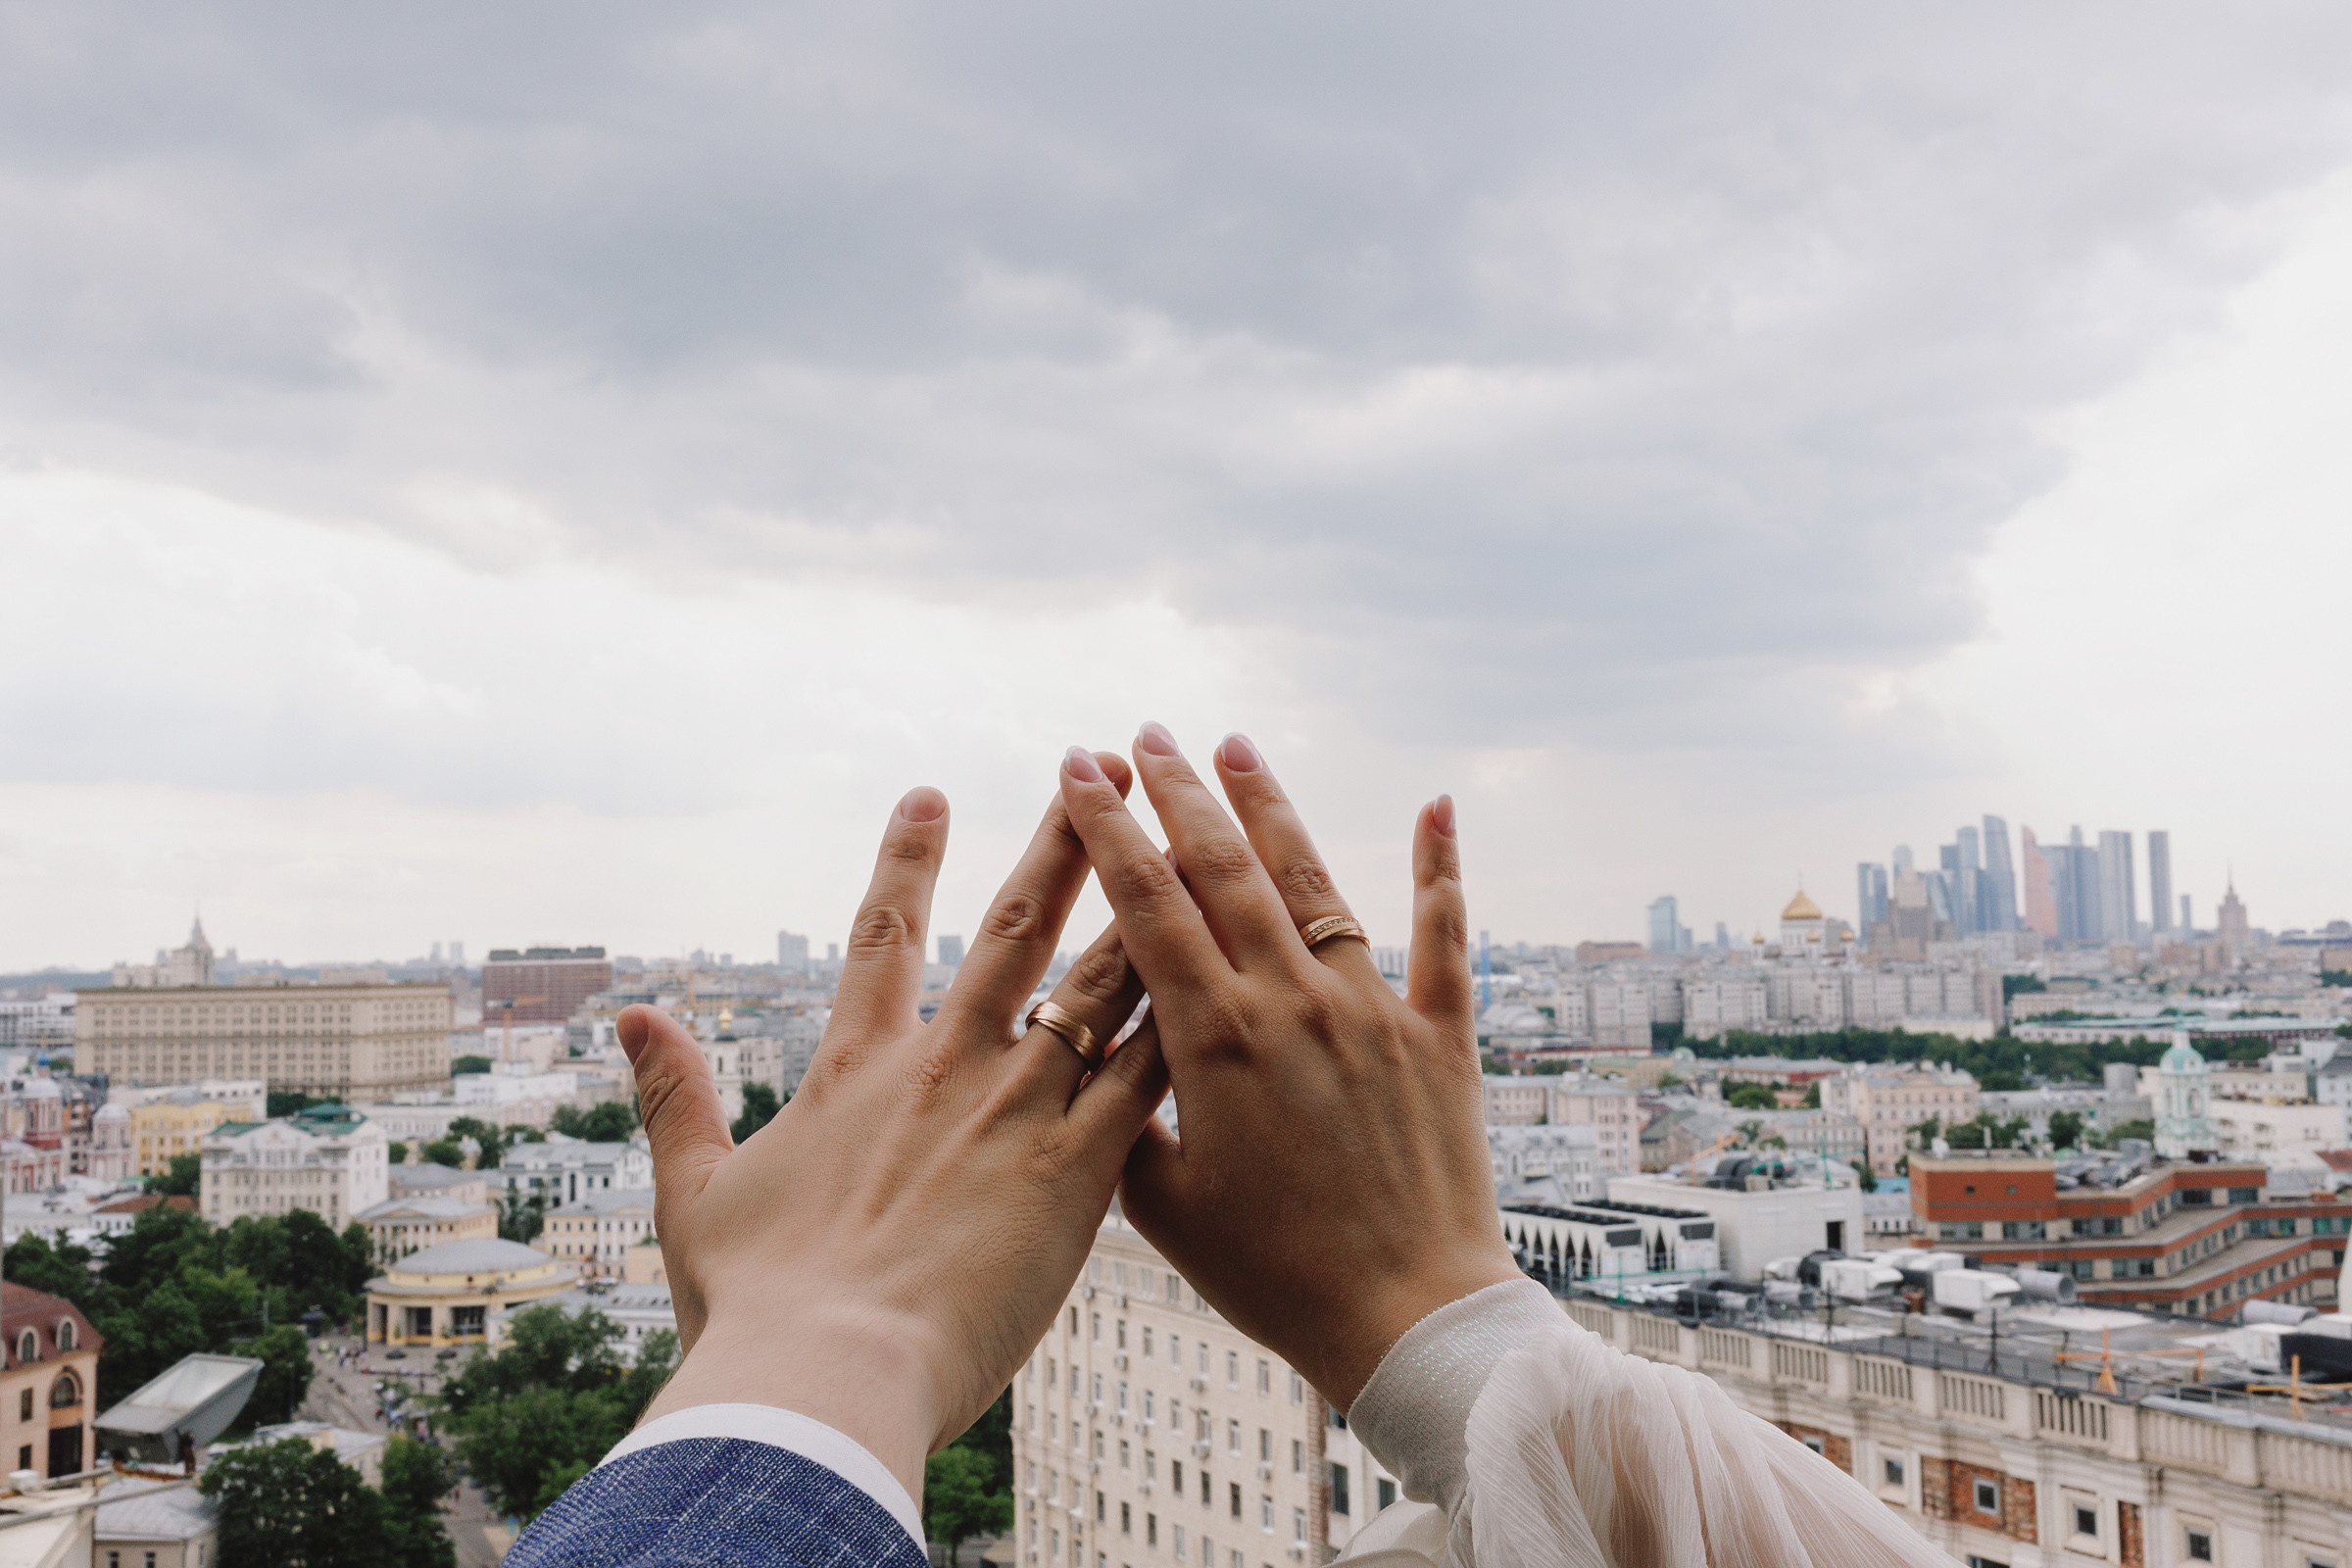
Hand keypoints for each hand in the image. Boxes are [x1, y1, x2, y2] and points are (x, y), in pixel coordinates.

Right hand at [625, 759, 1169, 1502]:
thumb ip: (669, 1097)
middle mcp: (946, 1066)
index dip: (906, 861)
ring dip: (1147, 908)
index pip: (884, 937)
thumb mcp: (696, 1192)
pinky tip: (1230, 980)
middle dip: (1068, 842)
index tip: (931, 795)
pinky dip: (1186, 1023)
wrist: (824, 1376)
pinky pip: (1148, 1077)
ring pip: (1100, 984)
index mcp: (855, 1069)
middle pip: (1018, 928)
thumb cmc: (757, 1306)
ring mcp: (1016, 1110)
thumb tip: (629, 1015)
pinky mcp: (1078, 1171)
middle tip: (1106, 773)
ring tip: (1190, 845)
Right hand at [1056, 727, 1517, 1409]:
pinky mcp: (1440, 1038)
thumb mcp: (1166, 1208)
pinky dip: (1441, 868)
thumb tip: (1101, 1056)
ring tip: (1237, 747)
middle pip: (1224, 870)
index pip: (1149, 906)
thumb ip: (1129, 1120)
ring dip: (1272, 809)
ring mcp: (1373, 1012)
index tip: (1079, 772)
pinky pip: (1445, 938)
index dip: (1109, 830)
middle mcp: (1294, 1004)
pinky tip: (1437, 805)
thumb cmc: (1275, 1279)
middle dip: (1178, 795)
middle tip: (1144, 736)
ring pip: (1314, 883)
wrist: (1407, 1320)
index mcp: (1216, 1042)